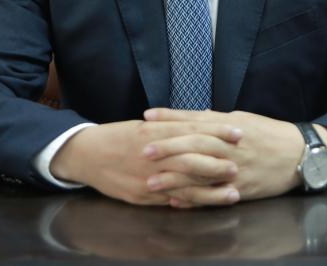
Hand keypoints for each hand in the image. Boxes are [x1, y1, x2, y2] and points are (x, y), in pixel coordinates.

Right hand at [50, 119, 243, 206]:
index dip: (218, 131)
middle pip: (192, 158)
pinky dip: (189, 202)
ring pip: (185, 184)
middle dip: (218, 163)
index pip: (194, 130)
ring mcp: (148, 176)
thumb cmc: (119, 136)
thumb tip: (203, 121)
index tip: (239, 133)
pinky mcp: (142, 194)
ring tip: (232, 192)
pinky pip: (170, 199)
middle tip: (239, 165)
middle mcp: (154, 153)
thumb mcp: (146, 125)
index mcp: (156, 131)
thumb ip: (173, 125)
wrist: (87, 153)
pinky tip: (205, 204)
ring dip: (211, 190)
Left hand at [142, 110, 326, 205]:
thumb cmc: (270, 134)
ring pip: (199, 174)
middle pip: (193, 145)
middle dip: (167, 148)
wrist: (300, 154)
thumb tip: (192, 115)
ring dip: (173, 179)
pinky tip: (175, 201)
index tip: (147, 116)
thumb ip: (217, 119)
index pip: (194, 119)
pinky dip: (193, 199)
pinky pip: (212, 196)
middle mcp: (229, 146)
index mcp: (229, 126)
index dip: (170, 118)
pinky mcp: (240, 189)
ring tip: (150, 182)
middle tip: (143, 150)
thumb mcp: (244, 119)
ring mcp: (234, 169)